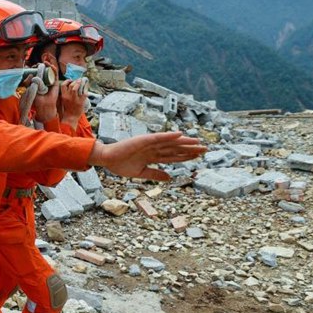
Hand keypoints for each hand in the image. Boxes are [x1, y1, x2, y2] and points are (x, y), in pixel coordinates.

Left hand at [31, 59, 58, 122]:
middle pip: (43, 70)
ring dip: (47, 64)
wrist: (44, 105)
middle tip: (36, 65)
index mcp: (38, 81)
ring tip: (44, 62)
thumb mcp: (30, 89)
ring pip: (49, 70)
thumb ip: (28, 82)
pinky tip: (50, 65)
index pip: (36, 72)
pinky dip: (53, 68)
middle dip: (40, 65)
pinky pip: (55, 73)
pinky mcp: (56, 82)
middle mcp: (45, 80)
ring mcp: (50, 81)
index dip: (34, 68)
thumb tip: (30, 74)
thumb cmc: (37, 100)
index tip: (30, 67)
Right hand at [59, 79, 86, 129]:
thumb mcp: (63, 100)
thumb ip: (65, 93)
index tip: (70, 80)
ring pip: (76, 88)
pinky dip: (86, 87)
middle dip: (75, 81)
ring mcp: (75, 99)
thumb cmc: (67, 109)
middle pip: (71, 85)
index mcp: (63, 96)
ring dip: (80, 83)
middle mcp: (68, 97)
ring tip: (82, 81)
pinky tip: (86, 86)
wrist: (71, 117)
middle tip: (79, 80)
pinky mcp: (81, 101)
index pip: (63, 85)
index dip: (67, 81)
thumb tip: (71, 85)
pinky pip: (84, 92)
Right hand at [88, 132, 206, 180]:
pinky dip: (169, 135)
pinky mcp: (143, 140)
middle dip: (190, 149)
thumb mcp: (141, 173)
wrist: (107, 160)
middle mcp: (154, 149)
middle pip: (176, 149)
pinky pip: (159, 137)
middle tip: (205, 149)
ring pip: (171, 143)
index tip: (198, 157)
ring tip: (197, 142)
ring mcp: (150, 143)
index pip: (174, 156)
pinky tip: (180, 134)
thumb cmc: (121, 165)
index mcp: (153, 156)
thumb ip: (155, 174)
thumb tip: (169, 178)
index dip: (186, 157)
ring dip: (184, 142)